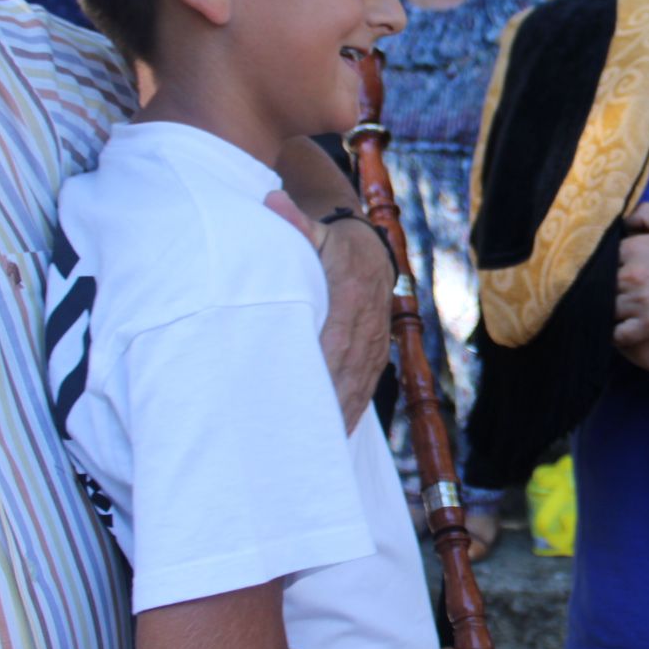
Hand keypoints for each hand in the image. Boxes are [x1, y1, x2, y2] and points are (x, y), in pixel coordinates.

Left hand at [314, 207, 392, 433]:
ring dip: (341, 413)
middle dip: (328, 403)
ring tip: (318, 446)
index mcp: (352, 292)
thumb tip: (271, 201)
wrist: (369, 245)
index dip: (323, 369)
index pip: (337, 337)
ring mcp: (377, 338)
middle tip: (302, 435)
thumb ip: (294, 221)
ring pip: (361, 381)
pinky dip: (355, 410)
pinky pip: (369, 384)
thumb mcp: (314, 229)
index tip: (303, 395)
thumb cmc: (330, 242)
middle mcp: (370, 320)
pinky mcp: (378, 350)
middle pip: (348, 368)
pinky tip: (338, 434)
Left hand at [612, 203, 648, 346]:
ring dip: (609, 314)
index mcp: (633, 248)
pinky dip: (618, 335)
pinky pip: (618, 335)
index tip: (609, 276)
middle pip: (598, 288)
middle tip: (611, 297)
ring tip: (617, 315)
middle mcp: (631, 275)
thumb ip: (645, 214)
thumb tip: (623, 222)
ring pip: (605, 312)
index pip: (599, 261)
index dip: (603, 270)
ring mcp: (640, 301)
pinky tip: (626, 331)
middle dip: (602, 292)